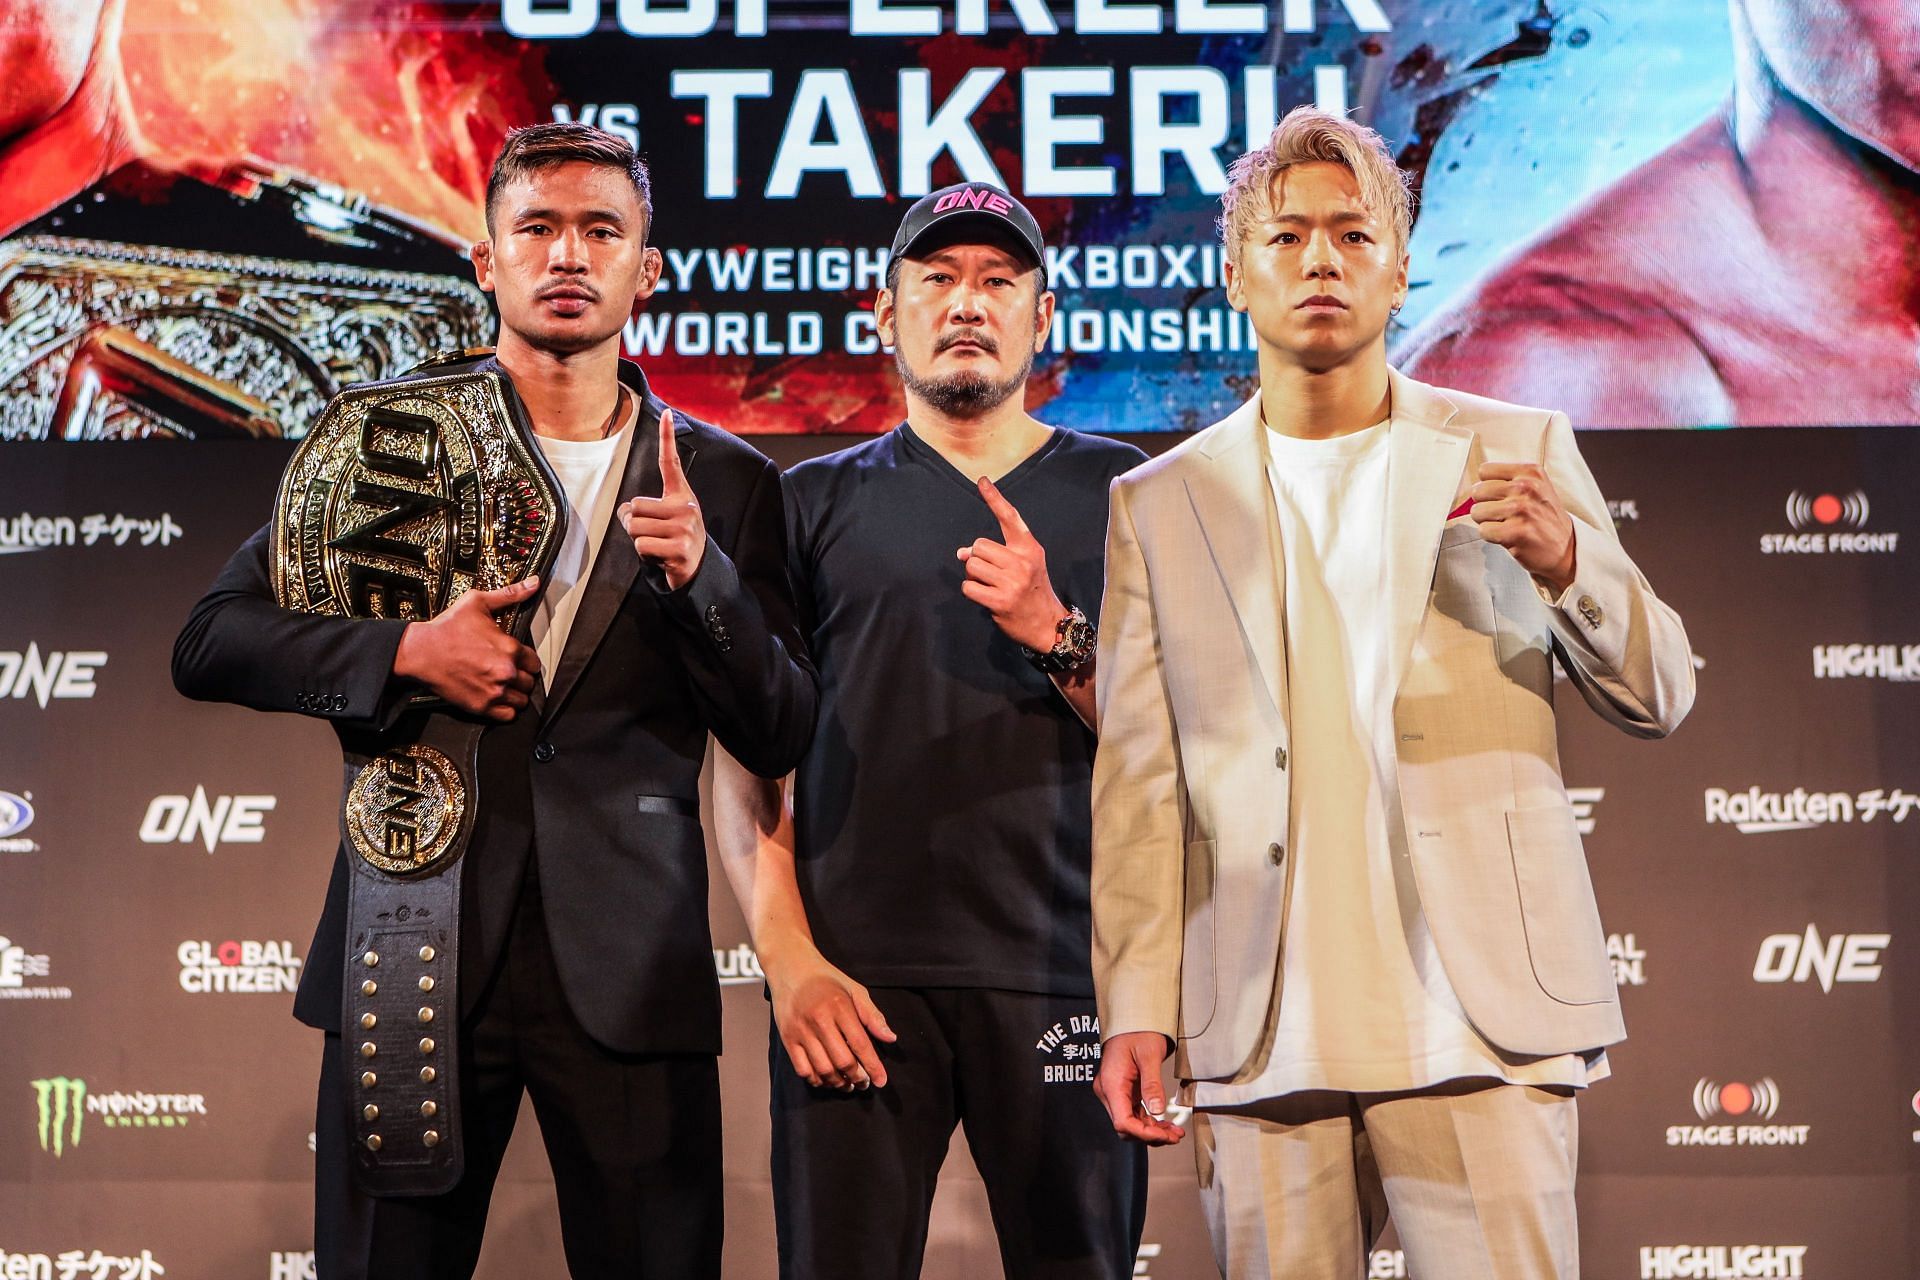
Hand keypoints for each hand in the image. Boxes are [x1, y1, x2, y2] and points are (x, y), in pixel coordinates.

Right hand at [391, 577, 541, 720]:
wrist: (421, 651)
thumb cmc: (447, 628)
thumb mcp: (478, 603)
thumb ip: (510, 594)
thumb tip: (533, 583)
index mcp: (510, 648)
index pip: (535, 663)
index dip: (527, 661)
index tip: (518, 660)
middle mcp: (506, 672)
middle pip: (529, 683)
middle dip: (522, 678)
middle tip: (509, 673)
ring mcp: (494, 691)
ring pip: (521, 700)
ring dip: (515, 694)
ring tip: (504, 686)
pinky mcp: (481, 706)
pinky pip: (508, 716)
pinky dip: (506, 710)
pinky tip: (497, 699)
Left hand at [621, 408, 705, 590]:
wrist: (698, 570)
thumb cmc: (675, 540)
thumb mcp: (667, 518)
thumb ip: (645, 508)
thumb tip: (626, 511)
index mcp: (682, 495)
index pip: (670, 462)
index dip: (666, 436)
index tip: (665, 412)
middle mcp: (687, 507)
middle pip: (634, 506)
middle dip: (634, 524)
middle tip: (653, 534)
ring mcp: (685, 528)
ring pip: (635, 527)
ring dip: (638, 540)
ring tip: (658, 545)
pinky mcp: (680, 548)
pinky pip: (642, 545)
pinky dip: (644, 554)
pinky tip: (661, 556)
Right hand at [766, 945, 896, 1090]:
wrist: (790, 967)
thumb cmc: (826, 979)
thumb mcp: (854, 989)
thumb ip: (872, 1015)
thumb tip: (891, 1038)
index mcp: (839, 1006)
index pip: (860, 1044)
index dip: (873, 1066)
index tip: (881, 1081)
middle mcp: (819, 1020)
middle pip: (843, 1060)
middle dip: (857, 1077)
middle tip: (864, 1082)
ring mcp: (801, 1031)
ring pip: (823, 1069)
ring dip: (839, 1083)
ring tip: (848, 1084)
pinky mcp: (787, 1038)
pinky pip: (802, 1069)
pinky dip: (817, 1080)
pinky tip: (826, 1079)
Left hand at [956, 476, 1065, 651]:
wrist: (1047, 624)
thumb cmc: (1031, 590)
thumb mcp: (1023, 565)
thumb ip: (996, 554)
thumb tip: (961, 553)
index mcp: (1030, 548)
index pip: (1010, 518)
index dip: (994, 499)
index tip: (982, 481)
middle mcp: (1022, 562)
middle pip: (978, 546)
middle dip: (977, 559)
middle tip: (992, 574)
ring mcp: (1012, 582)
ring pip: (971, 565)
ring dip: (974, 576)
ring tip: (990, 586)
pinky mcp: (1000, 601)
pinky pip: (969, 587)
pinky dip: (972, 591)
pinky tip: (986, 597)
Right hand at [1093, 1031, 1184, 1145]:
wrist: (1132, 1019)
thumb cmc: (1138, 1031)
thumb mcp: (1149, 1055)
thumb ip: (1152, 1084)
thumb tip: (1157, 1110)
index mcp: (1111, 1083)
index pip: (1123, 1122)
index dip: (1144, 1134)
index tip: (1165, 1136)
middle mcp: (1108, 1091)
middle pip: (1126, 1127)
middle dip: (1151, 1135)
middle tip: (1175, 1135)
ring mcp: (1114, 1092)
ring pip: (1130, 1123)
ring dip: (1152, 1131)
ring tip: (1174, 1131)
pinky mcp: (1122, 1091)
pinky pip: (1134, 1113)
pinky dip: (1149, 1121)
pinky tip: (1165, 1123)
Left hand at [1469, 462, 1576, 593]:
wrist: (1565, 547)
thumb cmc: (1543, 516)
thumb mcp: (1535, 486)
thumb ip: (1507, 479)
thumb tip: (1473, 484)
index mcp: (1530, 471)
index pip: (1485, 470)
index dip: (1488, 486)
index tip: (1502, 496)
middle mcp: (1526, 487)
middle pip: (1477, 491)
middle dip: (1486, 504)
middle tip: (1504, 514)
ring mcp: (1521, 509)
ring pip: (1477, 511)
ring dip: (1487, 521)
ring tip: (1506, 524)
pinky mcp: (1516, 532)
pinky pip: (1483, 530)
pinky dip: (1491, 536)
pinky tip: (1507, 536)